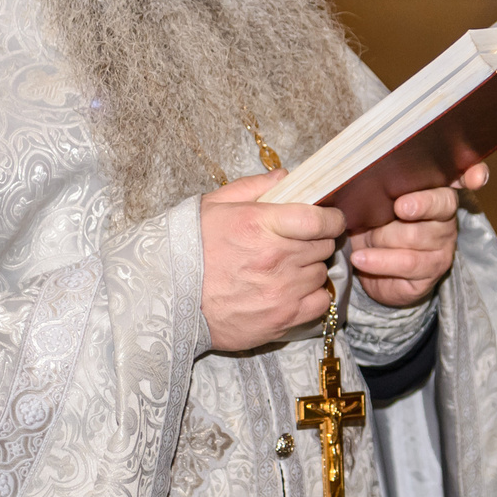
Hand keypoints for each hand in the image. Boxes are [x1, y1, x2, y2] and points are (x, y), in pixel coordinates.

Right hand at [199, 171, 342, 352]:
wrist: (165, 298)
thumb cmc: (188, 249)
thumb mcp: (214, 206)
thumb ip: (254, 187)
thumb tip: (286, 177)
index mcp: (259, 224)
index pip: (318, 219)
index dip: (331, 218)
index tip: (329, 219)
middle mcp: (275, 258)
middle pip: (323, 246)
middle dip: (316, 241)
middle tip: (298, 243)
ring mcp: (281, 291)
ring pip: (321, 273)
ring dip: (310, 268)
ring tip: (288, 268)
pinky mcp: (281, 320)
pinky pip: (320, 303)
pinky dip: (312, 296)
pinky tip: (293, 291)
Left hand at [351, 163, 486, 309]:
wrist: (367, 266)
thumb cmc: (374, 223)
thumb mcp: (375, 202)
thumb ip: (381, 187)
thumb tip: (369, 177)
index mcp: (434, 191)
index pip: (462, 178)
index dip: (472, 174)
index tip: (477, 177)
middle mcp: (445, 217)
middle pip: (441, 205)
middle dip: (419, 205)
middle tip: (400, 207)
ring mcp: (442, 246)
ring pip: (417, 236)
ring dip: (384, 237)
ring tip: (364, 239)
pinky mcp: (432, 271)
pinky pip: (407, 263)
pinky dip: (380, 260)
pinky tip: (361, 258)